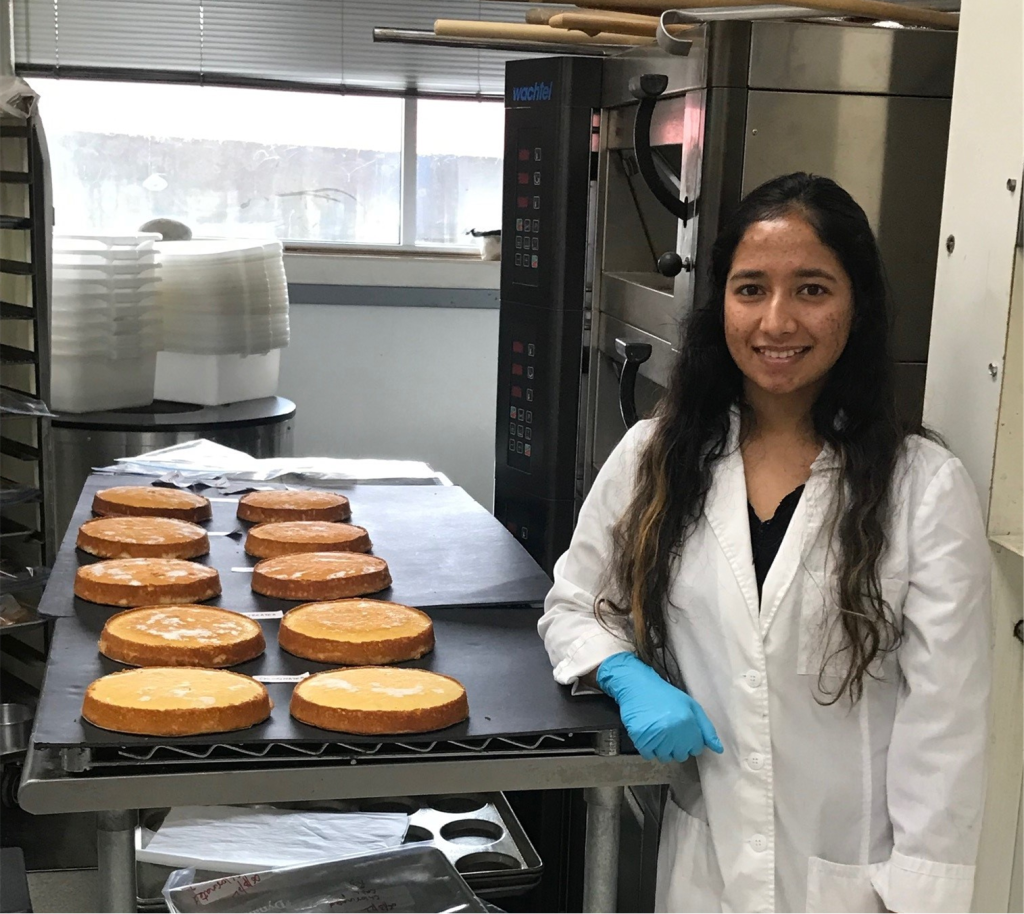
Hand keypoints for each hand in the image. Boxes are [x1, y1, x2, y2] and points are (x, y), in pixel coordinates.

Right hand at [596, 652, 723, 761]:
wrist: (637, 685)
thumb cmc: (666, 695)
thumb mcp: (691, 706)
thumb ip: (706, 728)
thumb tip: (719, 749)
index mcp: (687, 722)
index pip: (696, 749)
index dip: (690, 741)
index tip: (682, 731)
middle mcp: (672, 731)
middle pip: (680, 755)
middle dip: (676, 746)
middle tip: (669, 730)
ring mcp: (655, 736)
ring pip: (664, 757)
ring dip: (662, 748)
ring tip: (658, 732)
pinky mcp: (640, 738)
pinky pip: (648, 755)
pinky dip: (648, 748)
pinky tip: (648, 734)